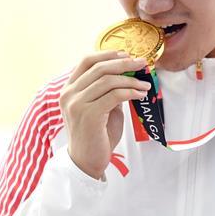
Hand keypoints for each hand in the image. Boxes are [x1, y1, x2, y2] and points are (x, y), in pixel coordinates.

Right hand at [59, 51, 150, 178]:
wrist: (86, 161)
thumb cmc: (96, 135)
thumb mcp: (101, 107)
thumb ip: (108, 91)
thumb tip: (128, 75)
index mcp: (69, 89)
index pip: (86, 61)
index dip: (107, 54)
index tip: (126, 54)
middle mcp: (69, 94)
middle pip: (99, 67)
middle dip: (124, 63)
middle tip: (142, 63)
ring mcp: (76, 104)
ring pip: (107, 80)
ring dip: (130, 80)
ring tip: (145, 84)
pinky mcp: (89, 114)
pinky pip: (114, 96)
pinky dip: (130, 92)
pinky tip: (141, 94)